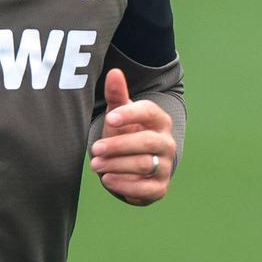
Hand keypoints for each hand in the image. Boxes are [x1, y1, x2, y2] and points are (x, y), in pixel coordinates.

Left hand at [91, 68, 175, 206]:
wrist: (134, 166)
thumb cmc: (126, 134)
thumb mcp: (119, 114)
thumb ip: (117, 94)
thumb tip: (114, 72)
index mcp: (159, 121)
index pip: (149, 112)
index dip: (130, 114)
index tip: (110, 118)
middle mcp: (167, 143)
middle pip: (146, 142)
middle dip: (118, 146)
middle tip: (95, 149)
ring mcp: (166, 166)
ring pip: (144, 165)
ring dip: (117, 165)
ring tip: (95, 165)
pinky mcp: (160, 188)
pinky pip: (145, 189)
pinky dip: (125, 185)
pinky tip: (107, 180)